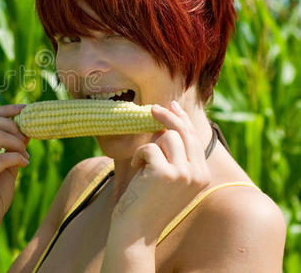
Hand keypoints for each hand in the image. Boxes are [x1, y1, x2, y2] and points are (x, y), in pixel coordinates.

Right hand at [0, 104, 29, 251]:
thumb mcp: (3, 168)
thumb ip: (11, 148)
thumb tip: (27, 129)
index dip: (6, 110)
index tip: (25, 110)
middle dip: (12, 123)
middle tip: (26, 135)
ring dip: (18, 143)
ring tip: (25, 155)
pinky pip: (3, 157)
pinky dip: (18, 157)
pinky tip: (25, 164)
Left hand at [109, 100, 210, 244]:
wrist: (136, 232)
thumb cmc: (146, 204)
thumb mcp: (166, 178)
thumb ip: (172, 155)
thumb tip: (166, 124)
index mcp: (202, 175)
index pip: (194, 138)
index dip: (181, 119)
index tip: (170, 105)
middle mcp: (198, 174)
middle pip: (184, 132)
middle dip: (167, 116)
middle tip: (151, 108)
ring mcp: (184, 173)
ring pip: (166, 137)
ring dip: (148, 148)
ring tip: (141, 167)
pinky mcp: (166, 173)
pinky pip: (148, 148)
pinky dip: (138, 158)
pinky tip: (137, 174)